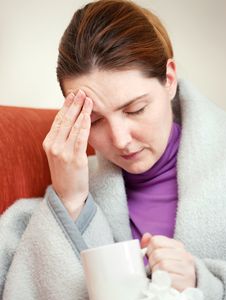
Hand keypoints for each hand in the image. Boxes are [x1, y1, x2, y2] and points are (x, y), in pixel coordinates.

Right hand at [43, 90, 92, 219]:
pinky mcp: (75, 159)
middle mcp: (53, 146)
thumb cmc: (67, 173)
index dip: (66, 106)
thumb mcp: (60, 154)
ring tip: (88, 99)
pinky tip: (89, 115)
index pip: (58, 120)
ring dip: (81, 110)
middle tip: (82, 91)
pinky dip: (85, 124)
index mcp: (48, 143)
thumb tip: (73, 122)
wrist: (68, 194)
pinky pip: (80, 138)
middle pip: (65, 120)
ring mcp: (63, 152)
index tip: (73, 94)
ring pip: (73, 126)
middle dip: (74, 104)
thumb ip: (63, 139)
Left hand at [141, 233, 195, 290]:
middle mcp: (184, 255)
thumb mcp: (161, 256)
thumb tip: (146, 236)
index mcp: (178, 246)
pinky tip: (164, 282)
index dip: (150, 250)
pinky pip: (166, 276)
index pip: (156, 240)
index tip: (153, 258)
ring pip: (162, 264)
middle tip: (157, 270)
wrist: (183, 292)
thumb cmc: (169, 272)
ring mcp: (186, 268)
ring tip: (161, 276)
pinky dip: (161, 280)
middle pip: (157, 253)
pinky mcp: (185, 281)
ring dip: (156, 272)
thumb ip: (152, 246)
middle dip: (152, 263)